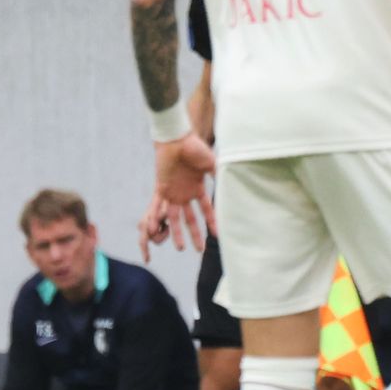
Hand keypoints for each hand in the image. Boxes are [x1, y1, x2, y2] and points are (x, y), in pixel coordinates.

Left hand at [144, 133, 216, 257]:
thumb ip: (219, 176)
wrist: (176, 139)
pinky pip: (158, 206)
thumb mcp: (211, 164)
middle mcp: (185, 193)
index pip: (206, 209)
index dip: (212, 222)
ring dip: (177, 233)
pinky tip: (155, 229)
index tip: (217, 234)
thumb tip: (235, 185)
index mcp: (197, 187)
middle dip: (195, 234)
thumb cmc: (194, 148)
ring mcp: (172, 192)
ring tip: (181, 248)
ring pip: (175, 217)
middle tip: (198, 250)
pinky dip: (157, 217)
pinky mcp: (161, 189)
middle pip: (190, 218)